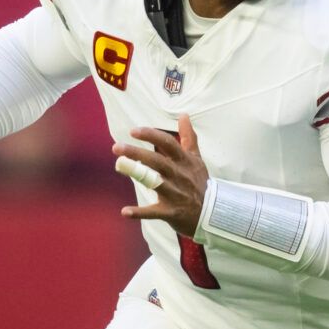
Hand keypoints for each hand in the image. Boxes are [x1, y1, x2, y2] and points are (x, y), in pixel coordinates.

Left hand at [114, 113, 207, 237]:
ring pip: (155, 182)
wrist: (212, 212)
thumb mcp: (196, 159)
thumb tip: (184, 115)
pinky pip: (154, 212)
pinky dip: (140, 212)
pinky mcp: (171, 212)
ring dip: (137, 174)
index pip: (168, 144)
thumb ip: (188, 137)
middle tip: (116, 147)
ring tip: (120, 165)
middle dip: (137, 153)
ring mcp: (175, 194)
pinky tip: (125, 211)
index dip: (151, 136)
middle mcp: (179, 175)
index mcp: (184, 161)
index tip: (133, 131)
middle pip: (157, 161)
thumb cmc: (199, 183)